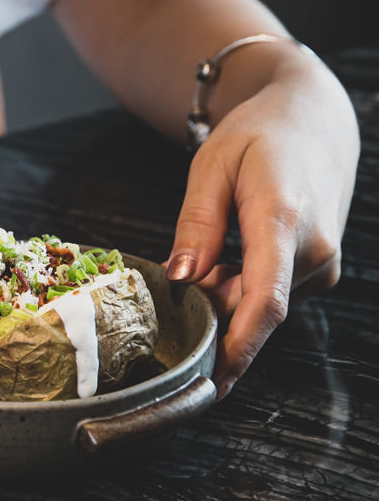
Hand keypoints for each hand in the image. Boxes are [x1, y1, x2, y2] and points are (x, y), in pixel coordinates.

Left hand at [166, 61, 358, 398]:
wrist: (314, 120)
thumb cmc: (258, 135)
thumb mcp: (212, 165)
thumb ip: (196, 223)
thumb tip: (183, 279)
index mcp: (283, 219)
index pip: (266, 301)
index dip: (239, 347)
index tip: (213, 380)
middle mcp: (314, 250)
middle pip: (254, 311)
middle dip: (211, 314)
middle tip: (177, 288)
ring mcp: (322, 263)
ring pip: (262, 307)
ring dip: (225, 299)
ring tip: (206, 259)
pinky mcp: (320, 270)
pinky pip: (273, 297)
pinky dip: (242, 292)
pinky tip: (228, 262)